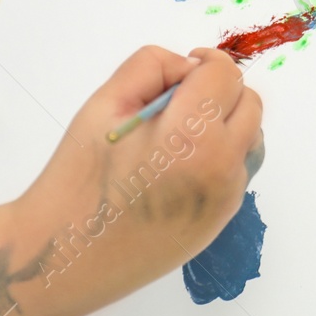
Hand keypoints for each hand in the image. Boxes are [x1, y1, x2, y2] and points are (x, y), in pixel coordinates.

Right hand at [12, 46, 263, 303]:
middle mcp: (220, 167)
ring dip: (227, 123)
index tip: (183, 70)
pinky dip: (222, 155)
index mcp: (191, 135)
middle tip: (179, 100)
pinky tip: (181, 164)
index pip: (225, 74)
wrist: (65, 253)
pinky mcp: (222, 220)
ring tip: (181, 133)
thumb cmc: (77, 177)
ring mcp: (225, 198)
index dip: (203, 62)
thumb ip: (152, 67)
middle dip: (219, 90)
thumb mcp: (105, 103)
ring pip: (251, 136)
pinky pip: (239, 170)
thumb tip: (190, 67)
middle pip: (248, 102)